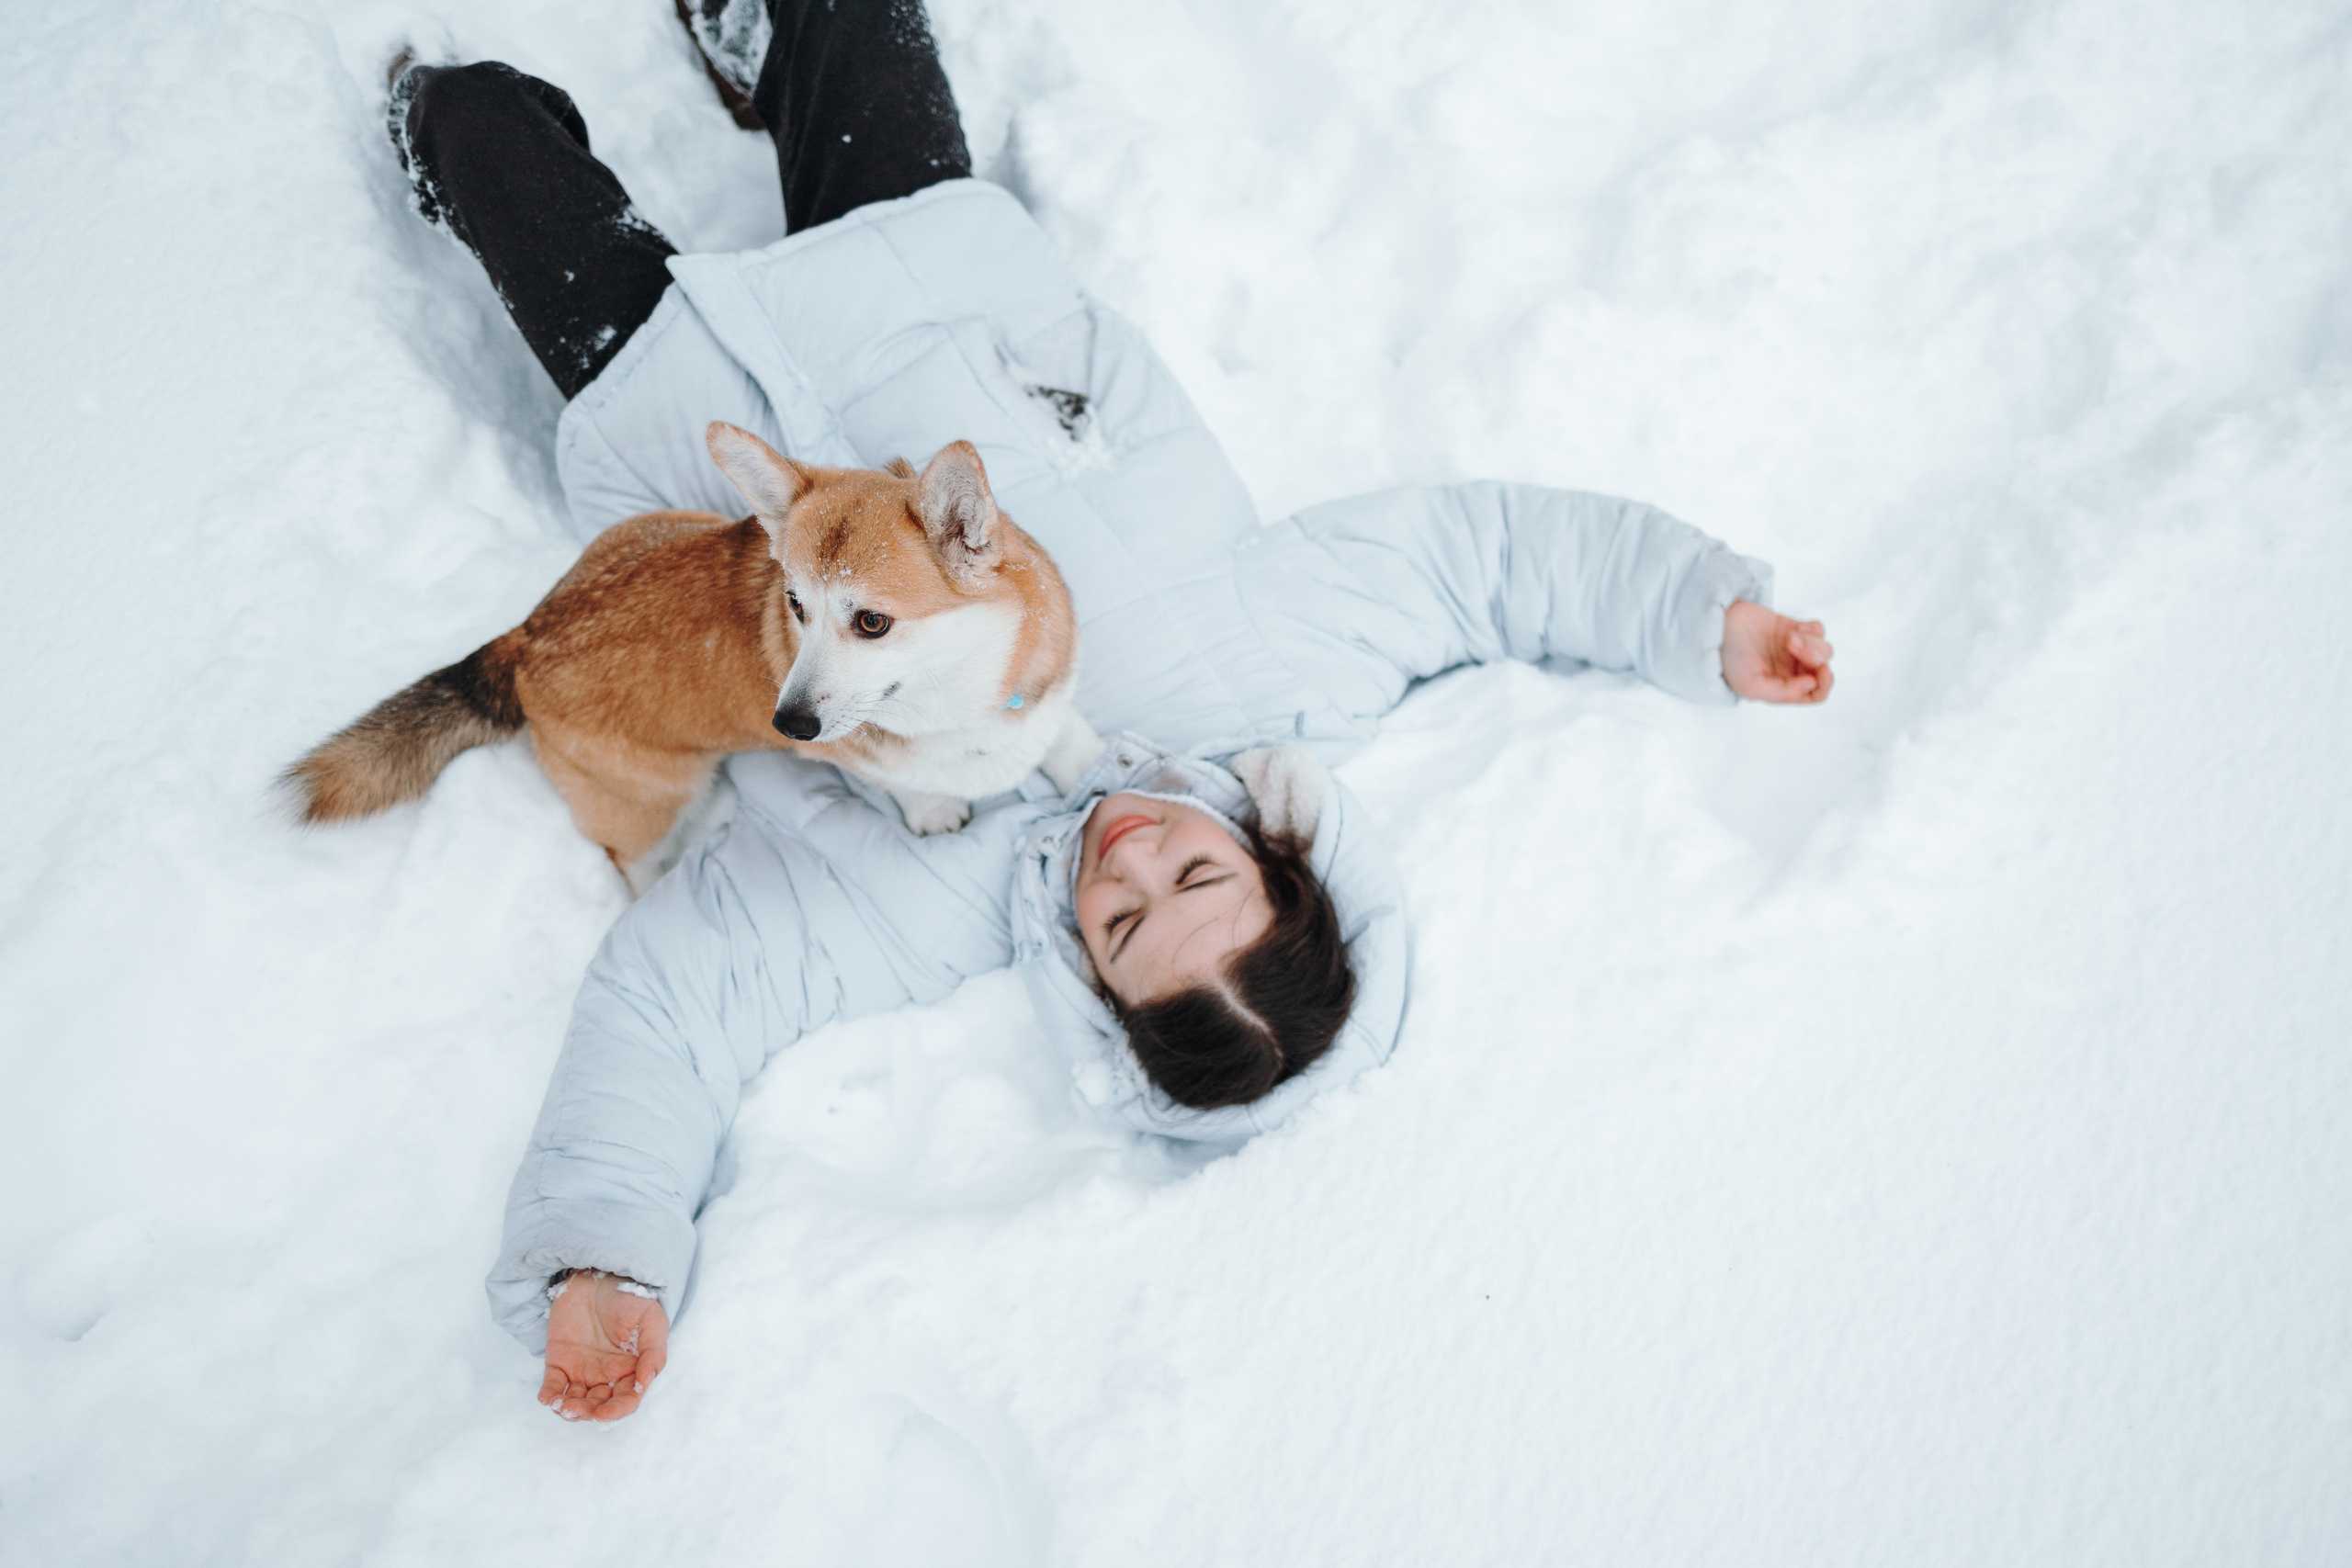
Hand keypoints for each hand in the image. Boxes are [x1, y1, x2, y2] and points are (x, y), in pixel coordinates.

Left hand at [539, 1270, 668, 1421]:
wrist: (599, 1275)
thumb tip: (643, 1384)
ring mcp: (581, 1371)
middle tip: (577, 1409)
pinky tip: (548, 1398)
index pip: (626, 1400)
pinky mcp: (559, 1362)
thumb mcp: (651, 1320)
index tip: (603, 1413)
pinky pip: (553, 1385)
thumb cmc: (630, 1297)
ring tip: (562, 1405)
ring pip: (575, 1401)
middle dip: (588, 1413)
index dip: (616, 1411)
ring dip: (568, 1409)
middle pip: (598, 1405)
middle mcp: (606, 1376)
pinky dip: (549, 1395)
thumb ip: (653, 1353)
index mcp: (631, 1370)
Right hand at [1720, 599, 1833, 703]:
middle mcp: (1792, 671)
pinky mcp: (1795, 628)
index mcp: (1783, 688)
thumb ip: (1783, 693)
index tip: (1821, 670)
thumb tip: (1811, 684)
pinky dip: (1811, 628)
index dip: (1825, 684)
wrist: (1720, 626)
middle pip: (1822, 669)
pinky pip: (1818, 630)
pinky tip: (1793, 628)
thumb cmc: (1731, 659)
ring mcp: (1795, 650)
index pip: (1817, 694)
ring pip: (1823, 649)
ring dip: (1810, 641)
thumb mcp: (1752, 686)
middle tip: (1791, 643)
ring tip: (1788, 637)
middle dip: (1813, 656)